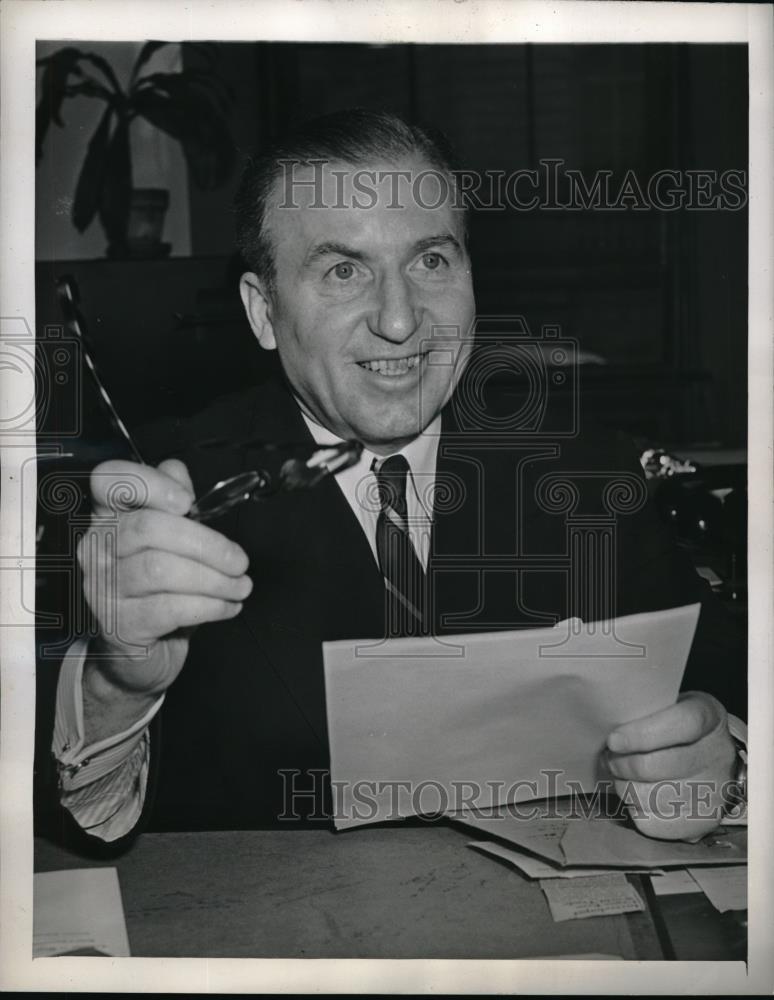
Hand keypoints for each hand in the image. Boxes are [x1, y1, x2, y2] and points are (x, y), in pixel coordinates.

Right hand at [79, 458, 251, 715]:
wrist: (143, 651)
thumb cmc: (161, 587)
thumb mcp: (171, 540)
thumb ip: (173, 501)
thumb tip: (177, 472)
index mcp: (108, 516)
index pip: (108, 480)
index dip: (149, 483)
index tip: (188, 504)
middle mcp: (94, 547)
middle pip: (147, 528)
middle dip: (207, 544)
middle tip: (241, 561)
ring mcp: (100, 587)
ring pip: (160, 570)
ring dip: (214, 579)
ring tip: (241, 586)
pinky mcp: (117, 624)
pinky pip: (168, 608)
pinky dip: (209, 606)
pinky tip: (228, 606)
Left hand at [603, 691, 736, 840]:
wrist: (715, 759)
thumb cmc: (677, 728)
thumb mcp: (668, 705)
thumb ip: (643, 713)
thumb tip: (609, 737)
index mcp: (708, 717)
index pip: (683, 724)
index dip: (643, 734)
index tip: (613, 740)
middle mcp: (717, 755)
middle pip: (660, 766)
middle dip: (622, 764)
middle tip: (610, 758)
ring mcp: (714, 792)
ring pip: (650, 798)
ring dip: (624, 787)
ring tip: (620, 776)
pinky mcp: (702, 822)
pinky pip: (652, 823)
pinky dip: (635, 809)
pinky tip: (636, 794)